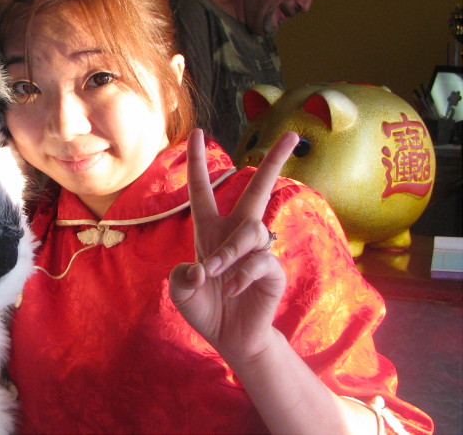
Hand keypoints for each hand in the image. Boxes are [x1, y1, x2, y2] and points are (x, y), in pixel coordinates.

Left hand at [169, 129, 298, 365]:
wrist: (228, 338)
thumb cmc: (204, 307)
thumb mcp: (180, 291)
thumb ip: (182, 277)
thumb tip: (204, 267)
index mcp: (209, 230)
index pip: (203, 189)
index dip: (197, 161)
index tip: (196, 132)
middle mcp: (236, 233)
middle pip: (257, 189)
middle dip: (274, 161)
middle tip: (291, 134)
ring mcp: (257, 250)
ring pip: (251, 230)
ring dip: (230, 252)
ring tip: (217, 274)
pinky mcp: (272, 269)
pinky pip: (260, 260)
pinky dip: (241, 275)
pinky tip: (232, 290)